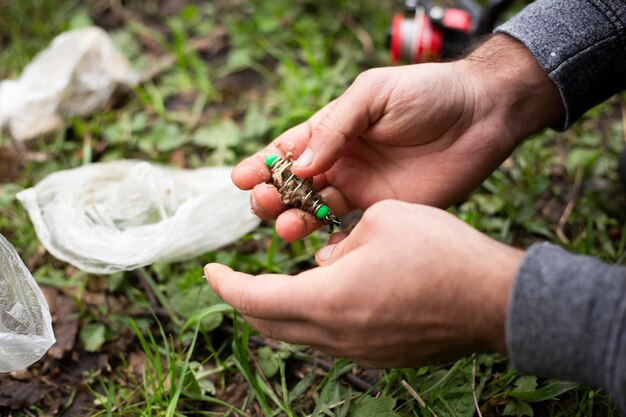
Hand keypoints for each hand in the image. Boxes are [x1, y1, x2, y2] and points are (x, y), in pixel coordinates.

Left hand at [205, 200, 523, 367]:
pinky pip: (329, 341)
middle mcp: (337, 334)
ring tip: (278, 282)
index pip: (254, 298)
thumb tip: (324, 258)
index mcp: (328, 298)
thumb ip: (340, 239)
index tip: (210, 271)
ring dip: (278, 310)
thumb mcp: (381, 221)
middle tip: (236, 278)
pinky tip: (326, 295)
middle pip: (269, 325)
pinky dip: (312, 319)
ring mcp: (359, 352)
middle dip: (245, 301)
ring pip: (298, 335)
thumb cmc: (440, 251)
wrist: (494, 299)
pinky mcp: (379, 357)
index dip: (226, 284)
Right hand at [233, 35, 563, 241]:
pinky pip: (347, 230)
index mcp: (333, 130)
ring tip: (285, 226)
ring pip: (315, 210)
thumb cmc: (426, 92)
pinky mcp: (384, 211)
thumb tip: (300, 165)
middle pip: (294, 185)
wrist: (481, 114)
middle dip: (272, 195)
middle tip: (263, 202)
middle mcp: (341, 162)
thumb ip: (334, 128)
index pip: (288, 150)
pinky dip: (328, 239)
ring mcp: (361, 188)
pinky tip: (316, 244)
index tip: (240, 178)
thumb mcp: (372, 94)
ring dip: (294, 219)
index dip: (262, 164)